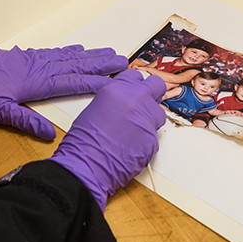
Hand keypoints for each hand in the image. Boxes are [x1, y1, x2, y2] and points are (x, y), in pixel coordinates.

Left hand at [0, 32, 126, 139]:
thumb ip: (24, 121)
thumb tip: (50, 135)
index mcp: (35, 82)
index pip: (72, 83)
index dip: (95, 83)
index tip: (116, 83)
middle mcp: (38, 67)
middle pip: (75, 65)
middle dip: (100, 64)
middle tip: (123, 60)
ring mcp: (33, 59)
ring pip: (67, 57)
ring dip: (90, 55)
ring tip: (109, 52)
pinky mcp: (25, 56)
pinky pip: (55, 52)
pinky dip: (70, 51)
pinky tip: (77, 50)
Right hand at [49, 70, 165, 210]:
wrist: (86, 166)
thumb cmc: (84, 141)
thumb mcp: (96, 108)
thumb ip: (116, 99)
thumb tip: (125, 101)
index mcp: (119, 89)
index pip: (136, 75)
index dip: (136, 84)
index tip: (136, 89)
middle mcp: (136, 100)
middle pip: (157, 86)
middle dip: (152, 93)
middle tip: (143, 104)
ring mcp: (147, 120)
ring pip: (159, 113)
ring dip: (149, 119)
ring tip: (133, 130)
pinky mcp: (153, 140)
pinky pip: (154, 135)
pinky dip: (145, 140)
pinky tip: (131, 146)